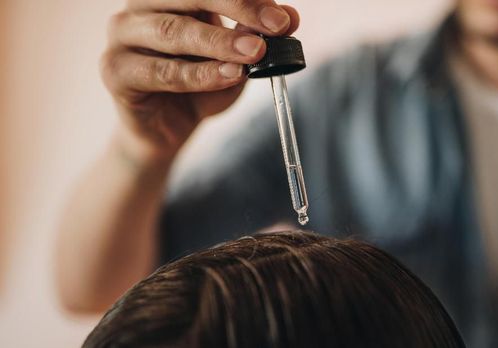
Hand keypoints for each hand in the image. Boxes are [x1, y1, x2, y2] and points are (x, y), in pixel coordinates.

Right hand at [101, 0, 299, 162]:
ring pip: (173, 31)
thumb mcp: (236, 59)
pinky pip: (162, 71)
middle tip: (276, 26)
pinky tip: (230, 75)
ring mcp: (122, 35)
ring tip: (255, 54)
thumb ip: (257, 36)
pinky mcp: (114, 71)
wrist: (165, 130)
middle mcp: (141, 6)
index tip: (282, 16)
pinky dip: (200, 74)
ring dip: (219, 42)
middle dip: (237, 7)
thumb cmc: (199, 86)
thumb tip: (290, 16)